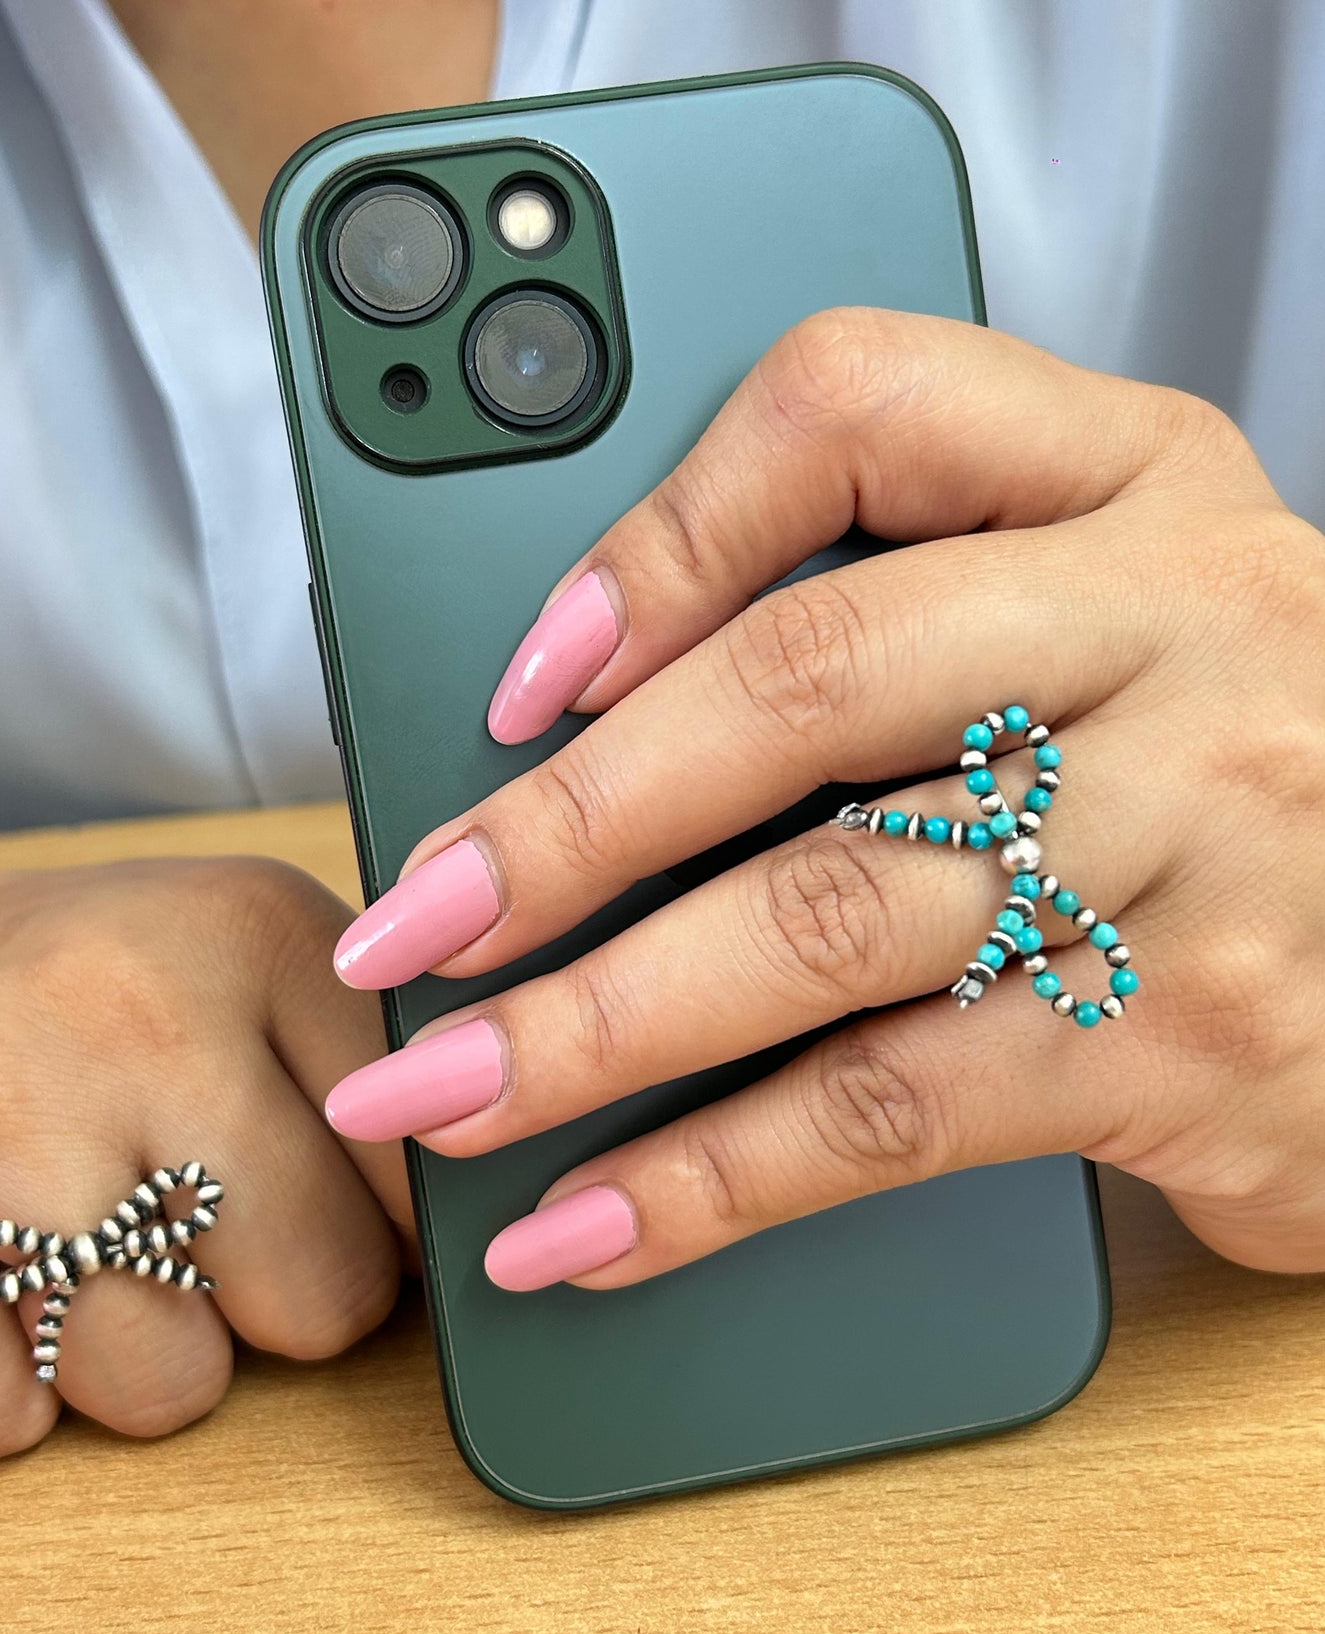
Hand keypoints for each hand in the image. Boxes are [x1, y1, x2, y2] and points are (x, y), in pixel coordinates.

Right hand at [0, 855, 407, 1457]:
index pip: (428, 1161)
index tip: (376, 1229)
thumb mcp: (243, 950)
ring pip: (168, 1386)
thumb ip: (376, 1057)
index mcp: (253, 931)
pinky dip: (6, 1389)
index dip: (408, 1223)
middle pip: (322, 1298)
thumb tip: (509, 1205)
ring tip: (84, 1236)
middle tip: (195, 1222)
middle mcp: (133, 1014)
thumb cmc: (80, 985)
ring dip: (138, 1351)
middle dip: (275, 1296)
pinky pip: (7, 1422)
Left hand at [324, 307, 1324, 1288]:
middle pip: (804, 684)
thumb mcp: (1106, 612)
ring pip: (827, 919)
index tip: (519, 672)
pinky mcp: (1194, 1034)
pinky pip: (896, 1109)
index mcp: (1129, 478)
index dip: (655, 533)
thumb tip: (586, 708)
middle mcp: (1176, 626)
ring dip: (594, 1026)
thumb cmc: (1228, 760)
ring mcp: (1195, 833)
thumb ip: (899, 609)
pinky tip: (589, 1224)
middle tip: (405, 929)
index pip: (854, 408)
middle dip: (563, 823)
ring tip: (435, 1096)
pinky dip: (714, 1178)